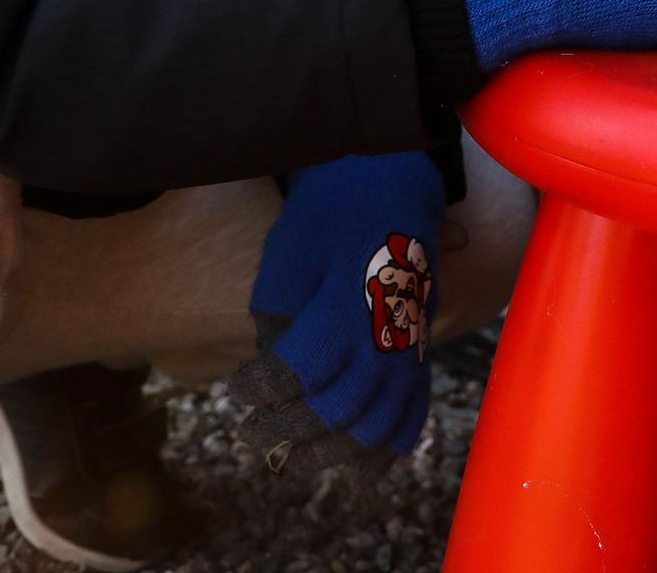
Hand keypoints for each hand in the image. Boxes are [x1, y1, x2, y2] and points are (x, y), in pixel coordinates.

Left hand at [227, 152, 444, 483]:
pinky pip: (411, 417)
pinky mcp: (421, 353)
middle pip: (333, 412)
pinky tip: (357, 471)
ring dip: (331, 453)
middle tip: (251, 438)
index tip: (236, 392)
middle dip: (286, 430)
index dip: (262, 391)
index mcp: (344, 313)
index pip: (297, 375)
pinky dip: (385, 451)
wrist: (392, 186)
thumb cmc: (331, 213)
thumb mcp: (289, 249)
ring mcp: (407, 352)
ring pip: (373, 428)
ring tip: (294, 461)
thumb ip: (274, 309)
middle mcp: (381, 342)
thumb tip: (269, 359)